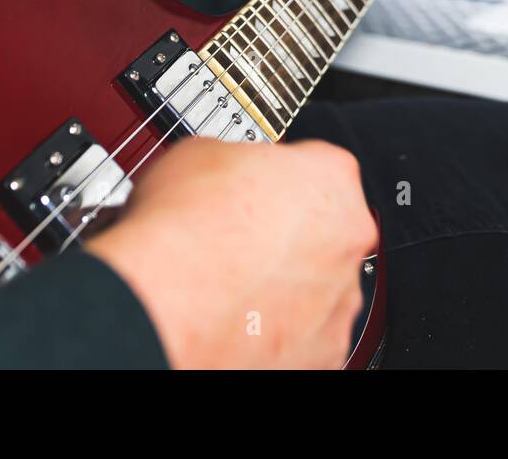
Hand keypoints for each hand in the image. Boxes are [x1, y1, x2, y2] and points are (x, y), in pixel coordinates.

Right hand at [88, 138, 375, 368]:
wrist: (159, 307)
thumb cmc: (179, 234)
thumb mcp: (200, 153)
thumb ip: (238, 161)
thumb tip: (225, 171)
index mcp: (330, 177)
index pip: (318, 166)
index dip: (278, 177)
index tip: (255, 189)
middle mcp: (348, 239)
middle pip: (326, 229)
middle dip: (289, 235)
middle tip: (240, 239)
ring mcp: (338, 301)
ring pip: (319, 287)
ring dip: (286, 285)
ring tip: (231, 286)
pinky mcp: (322, 354)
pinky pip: (306, 336)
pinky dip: (277, 330)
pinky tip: (238, 320)